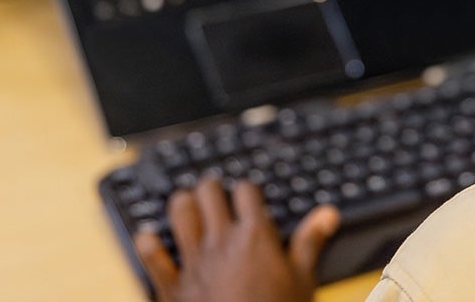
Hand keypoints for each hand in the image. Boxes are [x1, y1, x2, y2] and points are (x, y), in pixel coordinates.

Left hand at [134, 177, 340, 301]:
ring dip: (182, 204)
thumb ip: (310, 241)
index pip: (246, 191)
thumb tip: (327, 213)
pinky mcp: (173, 287)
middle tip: (214, 192)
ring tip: (186, 202)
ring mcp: (194, 262)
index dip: (246, 189)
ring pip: (180, 214)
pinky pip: (153, 258)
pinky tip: (147, 236)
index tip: (247, 194)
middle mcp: (221, 242)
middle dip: (211, 188)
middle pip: (209, 192)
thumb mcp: (302, 280)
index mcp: (254, 236)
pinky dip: (148, 245)